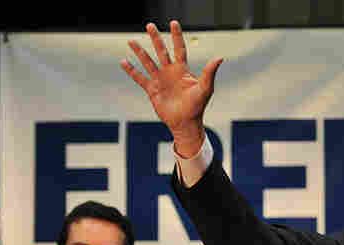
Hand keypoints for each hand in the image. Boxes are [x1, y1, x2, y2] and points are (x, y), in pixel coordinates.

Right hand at [121, 21, 222, 155]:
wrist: (185, 123)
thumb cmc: (197, 107)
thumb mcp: (205, 88)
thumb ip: (210, 73)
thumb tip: (220, 57)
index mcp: (182, 70)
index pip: (179, 48)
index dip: (176, 36)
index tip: (173, 23)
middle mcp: (170, 72)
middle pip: (161, 51)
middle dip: (155, 38)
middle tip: (149, 25)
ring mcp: (160, 80)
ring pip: (148, 62)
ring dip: (139, 52)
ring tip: (131, 41)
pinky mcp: (152, 90)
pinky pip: (140, 78)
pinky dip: (131, 71)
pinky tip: (123, 62)